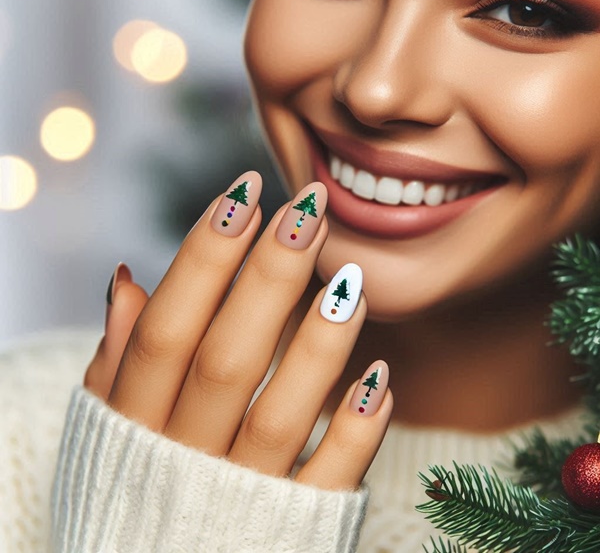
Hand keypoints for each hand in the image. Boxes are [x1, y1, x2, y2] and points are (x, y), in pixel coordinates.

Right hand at [84, 171, 392, 490]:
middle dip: (268, 277)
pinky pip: (326, 481)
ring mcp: (239, 496)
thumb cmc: (134, 486)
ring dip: (318, 346)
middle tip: (309, 208)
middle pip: (225, 357)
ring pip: (279, 415)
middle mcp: (183, 457)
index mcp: (134, 424)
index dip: (204, 257)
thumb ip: (118, 359)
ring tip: (351, 279)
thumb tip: (126, 278)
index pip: (167, 326)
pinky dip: (355, 432)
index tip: (244, 194)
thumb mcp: (108, 427)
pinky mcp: (289, 529)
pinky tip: (381, 378)